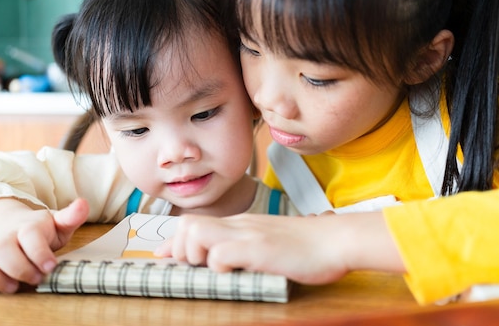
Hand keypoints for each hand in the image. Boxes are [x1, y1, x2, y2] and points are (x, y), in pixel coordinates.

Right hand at [0, 197, 88, 292]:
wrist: (2, 222)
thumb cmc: (37, 230)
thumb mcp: (56, 223)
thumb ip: (70, 218)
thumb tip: (83, 204)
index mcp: (28, 226)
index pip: (30, 236)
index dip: (39, 253)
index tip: (50, 266)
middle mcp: (4, 235)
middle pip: (3, 250)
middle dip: (20, 269)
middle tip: (36, 279)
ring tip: (15, 287)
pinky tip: (0, 284)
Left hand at [156, 212, 404, 283]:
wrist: (336, 239)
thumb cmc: (310, 246)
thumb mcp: (273, 242)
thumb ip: (250, 246)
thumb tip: (231, 259)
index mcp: (243, 224)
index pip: (196, 224)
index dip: (174, 241)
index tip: (163, 255)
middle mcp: (240, 224)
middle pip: (187, 224)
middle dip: (179, 248)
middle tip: (192, 267)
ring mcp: (249, 234)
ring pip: (196, 233)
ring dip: (195, 254)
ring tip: (214, 269)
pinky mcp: (258, 248)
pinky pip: (221, 254)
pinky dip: (219, 266)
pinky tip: (234, 273)